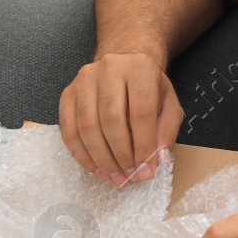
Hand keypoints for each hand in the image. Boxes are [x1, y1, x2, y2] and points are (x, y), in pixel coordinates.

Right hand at [58, 50, 182, 186]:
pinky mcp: (68, 92)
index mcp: (140, 68)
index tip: (146, 171)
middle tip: (128, 177)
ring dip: (100, 158)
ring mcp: (84, 79)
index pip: (141, 113)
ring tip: (113, 176)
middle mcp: (109, 68)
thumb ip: (166, 131)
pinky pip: (68, 129)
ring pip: (87, 126)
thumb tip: (157, 160)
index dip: (143, 147)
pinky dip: (81, 154)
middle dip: (120, 156)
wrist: (124, 60)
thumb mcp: (169, 103)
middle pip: (111, 120)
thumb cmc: (148, 86)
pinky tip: (95, 167)